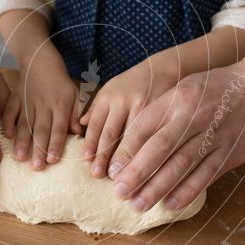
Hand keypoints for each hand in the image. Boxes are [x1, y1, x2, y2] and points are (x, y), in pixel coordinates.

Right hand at [2, 47, 81, 169]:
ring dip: (22, 141)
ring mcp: (27, 101)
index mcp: (60, 105)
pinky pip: (10, 110)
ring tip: (20, 158)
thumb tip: (79, 133)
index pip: (58, 128)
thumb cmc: (60, 81)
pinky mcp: (15, 97)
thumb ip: (75, 114)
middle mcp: (43, 105)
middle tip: (36, 167)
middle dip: (38, 149)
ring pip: (24, 124)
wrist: (40, 60)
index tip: (52, 160)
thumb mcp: (74, 94)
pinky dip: (7, 122)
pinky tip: (7, 135)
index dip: (55, 144)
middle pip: (40, 130)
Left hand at [80, 58, 178, 177]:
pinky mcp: (160, 111)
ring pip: (130, 136)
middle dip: (103, 155)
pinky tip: (140, 164)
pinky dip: (143, 151)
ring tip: (118, 175)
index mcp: (109, 96)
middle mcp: (123, 101)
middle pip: (111, 133)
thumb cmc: (133, 83)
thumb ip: (96, 107)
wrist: (164, 68)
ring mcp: (143, 106)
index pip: (96, 123)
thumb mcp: (111, 89)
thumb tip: (80, 125)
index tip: (87, 160)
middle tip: (98, 174)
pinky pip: (150, 134)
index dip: (91, 143)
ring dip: (123, 158)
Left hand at [107, 58, 244, 210]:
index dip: (127, 150)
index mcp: (180, 97)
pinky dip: (188, 191)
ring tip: (139, 204)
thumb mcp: (186, 87)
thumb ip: (162, 110)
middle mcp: (196, 115)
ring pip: (182, 165)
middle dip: (137, 173)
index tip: (113, 170)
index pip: (146, 126)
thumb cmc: (218, 87)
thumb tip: (132, 142)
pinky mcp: (232, 151)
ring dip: (158, 187)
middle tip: (120, 193)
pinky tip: (170, 204)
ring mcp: (216, 135)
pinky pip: (207, 175)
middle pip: (161, 148)